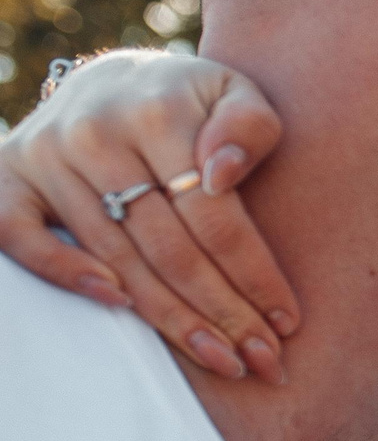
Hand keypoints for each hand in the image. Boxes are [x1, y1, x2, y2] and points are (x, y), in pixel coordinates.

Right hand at [0, 50, 297, 382]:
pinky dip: (65, 273)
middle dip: (222, 312)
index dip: (254, 276)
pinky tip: (120, 307)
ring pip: (116, 258)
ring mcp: (47, 156)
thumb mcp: (236, 93)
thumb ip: (248, 124)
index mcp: (157, 114)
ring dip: (171, 318)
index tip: (287, 321)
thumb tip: (222, 172)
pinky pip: (22, 236)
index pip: (214, 217)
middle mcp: (95, 134)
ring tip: (222, 358)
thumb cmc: (190, 101)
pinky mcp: (11, 177)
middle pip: (169, 249)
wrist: (112, 80)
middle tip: (263, 360)